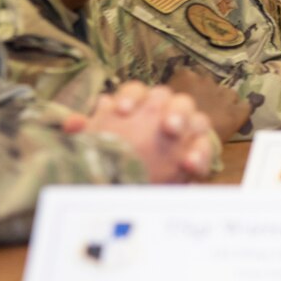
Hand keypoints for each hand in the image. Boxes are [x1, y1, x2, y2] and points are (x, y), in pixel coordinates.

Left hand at [86, 83, 217, 182]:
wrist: (129, 190)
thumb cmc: (114, 162)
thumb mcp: (97, 148)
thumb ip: (88, 134)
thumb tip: (74, 123)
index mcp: (140, 106)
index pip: (138, 90)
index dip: (131, 97)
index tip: (121, 111)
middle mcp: (165, 113)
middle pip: (174, 99)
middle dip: (171, 110)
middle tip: (166, 128)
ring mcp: (186, 133)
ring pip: (197, 119)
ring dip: (189, 126)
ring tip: (179, 142)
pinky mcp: (198, 153)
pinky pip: (206, 148)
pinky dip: (201, 154)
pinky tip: (190, 166)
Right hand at [164, 66, 253, 140]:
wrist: (186, 148)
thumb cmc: (166, 128)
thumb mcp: (156, 108)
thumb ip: (163, 99)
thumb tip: (162, 97)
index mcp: (185, 77)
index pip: (187, 75)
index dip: (187, 86)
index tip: (183, 96)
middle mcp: (206, 82)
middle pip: (208, 83)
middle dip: (206, 94)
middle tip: (200, 110)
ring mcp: (223, 95)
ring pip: (228, 94)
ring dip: (223, 103)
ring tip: (217, 116)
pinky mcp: (237, 112)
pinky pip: (244, 106)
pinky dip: (240, 112)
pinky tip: (233, 120)